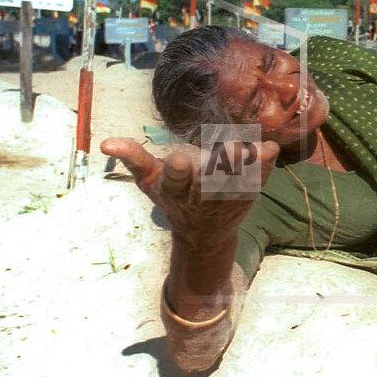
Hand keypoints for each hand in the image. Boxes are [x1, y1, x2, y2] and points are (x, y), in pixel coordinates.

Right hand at [100, 137, 279, 250]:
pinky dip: (265, 167)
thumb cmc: (173, 199)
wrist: (205, 233)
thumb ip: (134, 159)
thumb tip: (106, 143)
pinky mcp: (249, 194)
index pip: (175, 180)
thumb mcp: (150, 182)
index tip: (179, 159)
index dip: (178, 171)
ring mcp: (229, 195)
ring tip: (255, 149)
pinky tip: (270, 149)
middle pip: (213, 179)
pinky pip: (259, 179)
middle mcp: (203, 194)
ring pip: (239, 179)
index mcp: (177, 189)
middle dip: (222, 166)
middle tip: (231, 150)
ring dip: (248, 166)